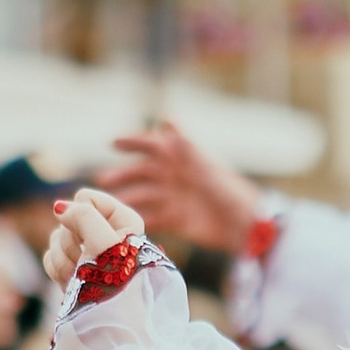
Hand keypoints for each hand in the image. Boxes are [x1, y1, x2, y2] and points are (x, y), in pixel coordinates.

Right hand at [45, 188, 144, 290]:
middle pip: (68, 218)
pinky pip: (50, 256)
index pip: (86, 198)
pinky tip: (70, 286)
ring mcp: (87, 253)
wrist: (114, 328)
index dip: (81, 215)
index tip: (91, 240)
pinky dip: (57, 271)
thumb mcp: (104, 244)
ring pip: (56, 237)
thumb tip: (59, 207)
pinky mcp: (74, 270)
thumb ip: (83, 216)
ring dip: (63, 260)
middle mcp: (105, 234)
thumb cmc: (118, 288)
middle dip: (70, 243)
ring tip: (79, 279)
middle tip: (86, 264)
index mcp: (123, 222)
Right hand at [99, 123, 262, 256]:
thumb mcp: (209, 170)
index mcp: (183, 158)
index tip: (113, 143)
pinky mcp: (177, 220)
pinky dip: (138, 222)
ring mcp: (174, 198)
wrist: (249, 227)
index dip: (134, 142)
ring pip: (143, 197)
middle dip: (121, 176)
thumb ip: (186, 150)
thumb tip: (166, 121)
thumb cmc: (233, 194)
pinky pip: (152, 219)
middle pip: (142, 173)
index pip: (153, 144)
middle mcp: (175, 176)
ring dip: (125, 201)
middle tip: (100, 182)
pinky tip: (123, 228)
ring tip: (107, 210)